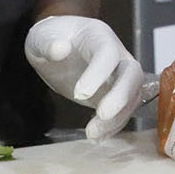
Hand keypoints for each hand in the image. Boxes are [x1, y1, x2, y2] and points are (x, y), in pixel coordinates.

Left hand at [24, 16, 146, 139]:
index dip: (99, 73)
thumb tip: (59, 49)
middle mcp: (117, 55)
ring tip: (92, 133)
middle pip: (132, 74)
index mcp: (99, 36)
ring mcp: (118, 76)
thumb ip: (48, 43)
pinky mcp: (112, 94)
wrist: (56, 45)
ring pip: (132, 96)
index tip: (79, 94)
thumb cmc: (50, 37)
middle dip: (122, 96)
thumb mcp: (42, 36)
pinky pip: (122, 111)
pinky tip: (97, 137)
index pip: (108, 53)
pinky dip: (113, 126)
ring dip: (117, 117)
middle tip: (102, 115)